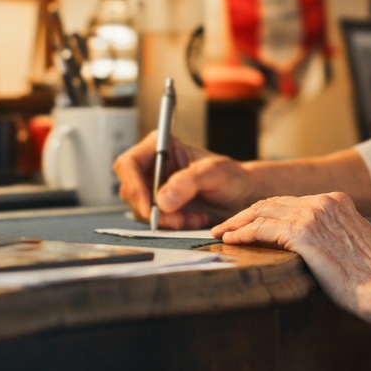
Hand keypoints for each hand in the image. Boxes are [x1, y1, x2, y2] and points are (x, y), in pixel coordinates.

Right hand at [113, 134, 253, 228]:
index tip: (149, 208)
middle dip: (151, 209)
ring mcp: (154, 186)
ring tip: (195, 218)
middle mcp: (153, 165)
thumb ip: (188, 182)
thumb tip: (162, 200)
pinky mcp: (160, 205)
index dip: (133, 186)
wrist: (242, 196)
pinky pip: (153, 220)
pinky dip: (171, 225)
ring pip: (140, 209)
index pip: (129, 163)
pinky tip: (193, 220)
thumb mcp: (215, 174)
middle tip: (177, 220)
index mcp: (161, 146)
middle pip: (130, 189)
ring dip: (165, 220)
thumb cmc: (232, 177)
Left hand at [211, 192, 370, 315]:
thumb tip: (325, 240)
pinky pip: (262, 228)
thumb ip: (339, 230)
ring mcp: (312, 214)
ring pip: (262, 211)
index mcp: (337, 200)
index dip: (266, 211)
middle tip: (227, 225)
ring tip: (222, 232)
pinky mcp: (303, 233)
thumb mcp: (359, 239)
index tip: (251, 221)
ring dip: (238, 222)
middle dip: (246, 213)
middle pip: (273, 202)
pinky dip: (243, 233)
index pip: (291, 201)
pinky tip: (231, 240)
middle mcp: (324, 201)